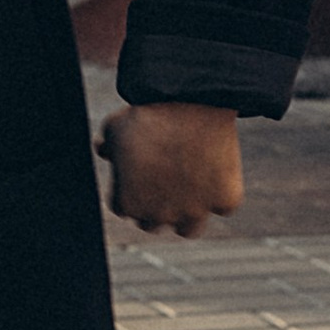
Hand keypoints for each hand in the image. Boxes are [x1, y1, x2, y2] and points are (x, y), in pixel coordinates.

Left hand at [99, 102, 242, 237]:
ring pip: (189, 229)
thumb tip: (103, 149)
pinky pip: (225, 206)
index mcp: (129, 203)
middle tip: (164, 180)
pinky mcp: (225, 200)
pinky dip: (223, 193)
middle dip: (156, 205)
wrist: (189, 100)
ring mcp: (196, 211)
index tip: (140, 174)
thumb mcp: (115, 125)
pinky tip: (219, 173)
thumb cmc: (147, 112)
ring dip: (188, 215)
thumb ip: (108, 144)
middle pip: (154, 223)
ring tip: (191, 192)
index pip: (125, 208)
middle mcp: (161, 215)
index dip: (132, 191)